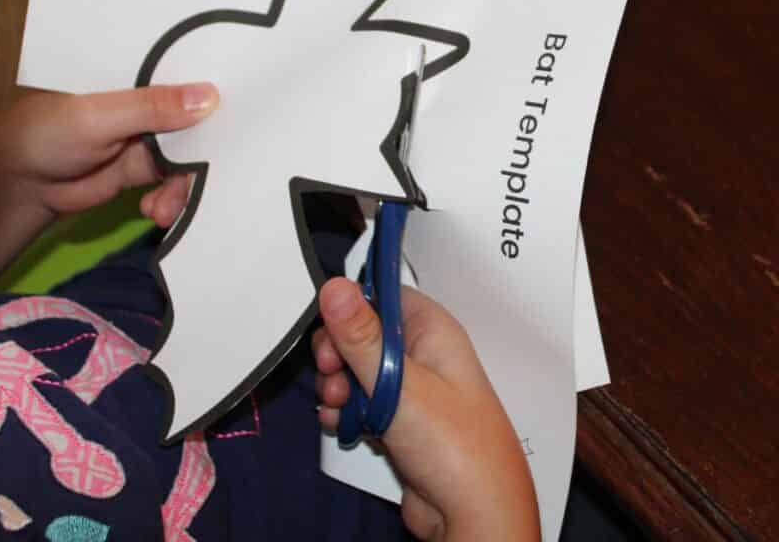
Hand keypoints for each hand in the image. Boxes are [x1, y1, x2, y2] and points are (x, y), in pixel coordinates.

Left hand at [0, 83, 217, 293]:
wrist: (19, 183)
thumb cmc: (49, 132)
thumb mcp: (101, 117)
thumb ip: (153, 108)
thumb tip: (212, 97)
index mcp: (141, 73)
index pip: (191, 72)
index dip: (218, 90)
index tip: (247, 115)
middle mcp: (152, 101)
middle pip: (200, 120)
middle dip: (207, 152)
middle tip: (200, 180)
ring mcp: (151, 136)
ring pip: (191, 157)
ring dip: (183, 186)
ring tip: (162, 210)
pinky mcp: (145, 168)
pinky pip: (174, 182)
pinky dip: (171, 199)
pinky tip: (154, 212)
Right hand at [313, 279, 539, 541]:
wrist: (474, 518)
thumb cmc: (453, 447)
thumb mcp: (398, 383)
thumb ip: (361, 335)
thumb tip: (335, 286)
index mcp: (431, 330)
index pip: (382, 295)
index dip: (351, 308)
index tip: (330, 329)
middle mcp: (423, 354)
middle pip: (363, 334)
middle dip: (338, 355)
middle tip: (332, 375)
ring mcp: (411, 389)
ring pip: (358, 370)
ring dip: (340, 387)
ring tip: (340, 408)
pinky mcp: (400, 421)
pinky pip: (363, 403)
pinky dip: (348, 412)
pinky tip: (343, 427)